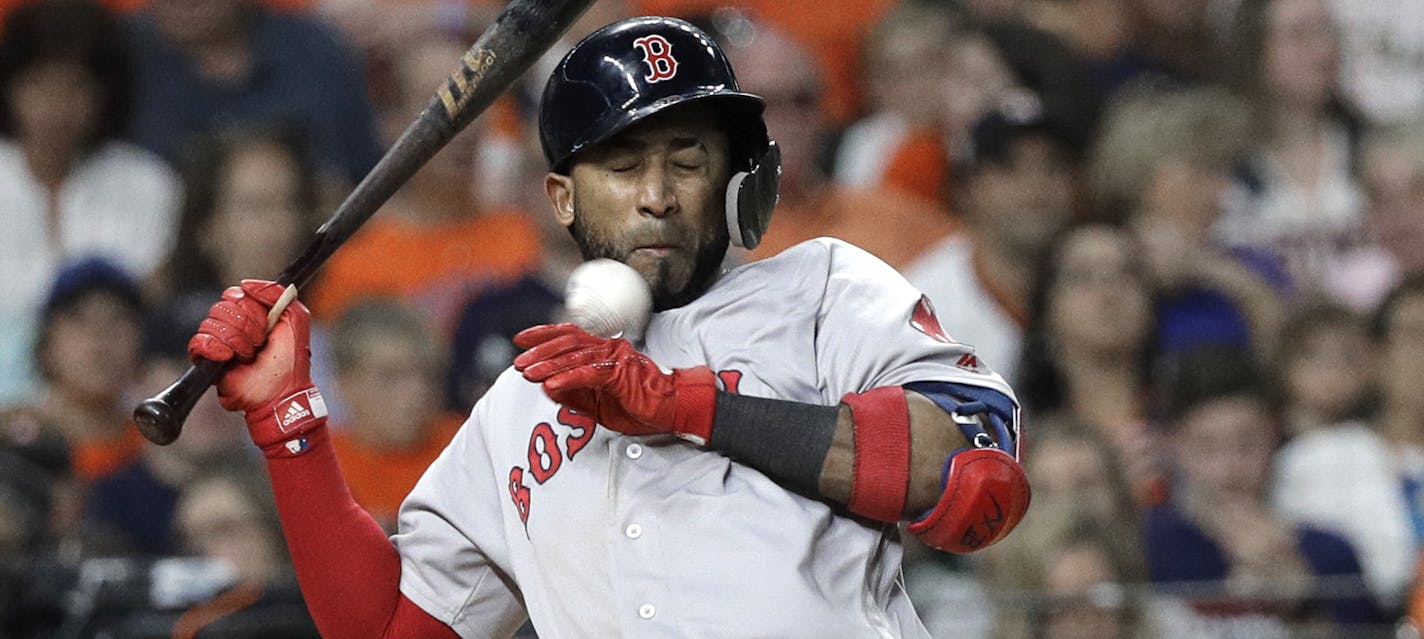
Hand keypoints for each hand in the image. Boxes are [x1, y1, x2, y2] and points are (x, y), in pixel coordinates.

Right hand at [188, 280, 325, 453]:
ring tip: (248, 355)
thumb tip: (246, 284)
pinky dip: (213, 347)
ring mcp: (219, 342)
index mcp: (251, 314)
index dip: (250, 307)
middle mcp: (232, 325)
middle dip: (245, 326)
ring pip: (210, 323)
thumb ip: (278, 293)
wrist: (281, 392)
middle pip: (221, 307)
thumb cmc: (291, 360)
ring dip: (236, 340)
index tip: (265, 324)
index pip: (234, 294)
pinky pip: (197, 342)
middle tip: (259, 343)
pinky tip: (228, 357)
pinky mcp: (207, 361)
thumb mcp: (296, 318)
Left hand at [513, 324, 716, 442]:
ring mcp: (615, 358)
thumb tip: (547, 387)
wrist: (673, 409)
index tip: (520, 339)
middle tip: (519, 362)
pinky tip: (551, 385)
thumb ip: (574, 395)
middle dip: (539, 351)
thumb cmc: (640, 405)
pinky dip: (568, 378)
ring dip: (548, 364)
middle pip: (567, 341)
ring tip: (529, 373)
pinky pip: (589, 374)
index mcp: (603, 350)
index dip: (542, 334)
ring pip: (575, 355)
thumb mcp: (598, 405)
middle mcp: (608, 347)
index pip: (568, 335)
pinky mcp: (621, 373)